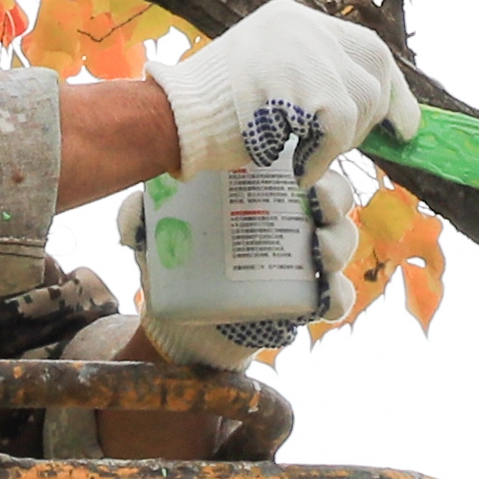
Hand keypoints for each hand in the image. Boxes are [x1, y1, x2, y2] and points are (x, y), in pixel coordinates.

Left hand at [114, 168, 357, 366]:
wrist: (179, 320)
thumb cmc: (175, 261)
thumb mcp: (156, 233)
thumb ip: (140, 216)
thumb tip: (134, 211)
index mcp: (269, 193)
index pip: (306, 165)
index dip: (317, 158)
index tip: (300, 162)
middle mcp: (297, 222)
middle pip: (337, 200)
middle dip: (336, 196)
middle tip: (317, 200)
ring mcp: (306, 263)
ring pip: (344, 243)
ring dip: (339, 242)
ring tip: (318, 248)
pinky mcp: (305, 302)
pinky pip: (336, 297)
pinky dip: (336, 297)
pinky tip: (322, 297)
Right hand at [153, 0, 417, 182]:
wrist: (171, 119)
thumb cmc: (211, 114)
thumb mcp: (266, 76)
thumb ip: (310, 80)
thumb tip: (368, 111)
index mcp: (293, 19)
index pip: (365, 47)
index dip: (392, 87)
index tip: (405, 122)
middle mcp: (303, 24)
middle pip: (375, 65)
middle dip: (378, 111)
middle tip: (355, 144)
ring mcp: (303, 48)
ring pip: (362, 100)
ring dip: (343, 139)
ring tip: (306, 154)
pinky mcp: (303, 82)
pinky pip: (339, 127)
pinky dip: (324, 156)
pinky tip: (299, 167)